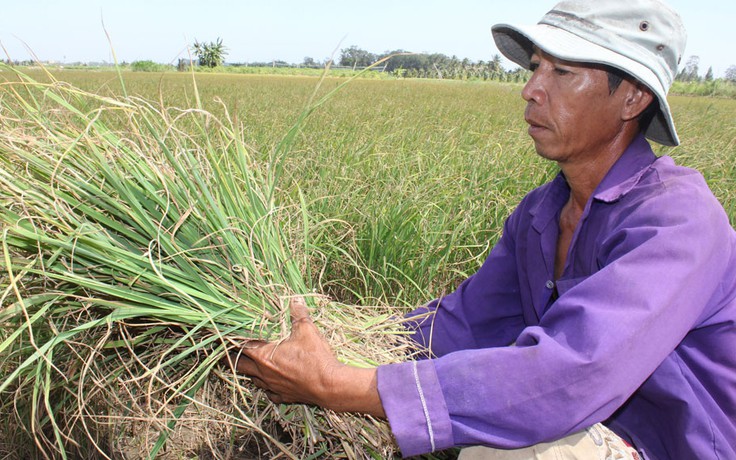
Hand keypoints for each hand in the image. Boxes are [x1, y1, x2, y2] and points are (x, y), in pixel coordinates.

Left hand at [231, 296, 385, 417]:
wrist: (329, 386)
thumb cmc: (315, 358)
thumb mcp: (307, 330)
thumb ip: (298, 314)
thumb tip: (295, 300)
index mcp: (264, 356)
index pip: (240, 348)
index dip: (230, 342)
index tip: (223, 338)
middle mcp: (264, 373)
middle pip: (240, 366)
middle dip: (232, 359)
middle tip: (228, 353)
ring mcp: (273, 387)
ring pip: (254, 380)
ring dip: (250, 372)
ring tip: (250, 365)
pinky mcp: (284, 396)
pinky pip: (270, 393)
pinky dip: (267, 387)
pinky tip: (271, 383)